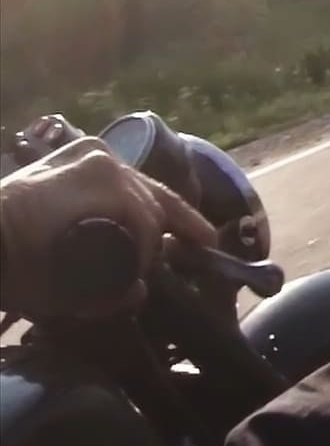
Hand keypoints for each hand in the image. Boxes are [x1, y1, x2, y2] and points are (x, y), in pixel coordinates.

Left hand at [0, 137, 217, 319]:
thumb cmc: (14, 263)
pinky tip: (145, 213)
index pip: (150, 219)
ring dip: (156, 210)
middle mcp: (102, 158)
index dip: (154, 252)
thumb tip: (139, 291)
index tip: (150, 277)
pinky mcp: (73, 152)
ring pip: (138, 185)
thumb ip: (106, 295)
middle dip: (170, 227)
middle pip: (151, 198)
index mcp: (105, 182)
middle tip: (196, 246)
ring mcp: (87, 150)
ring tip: (179, 231)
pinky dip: (133, 197)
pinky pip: (118, 177)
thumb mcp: (60, 289)